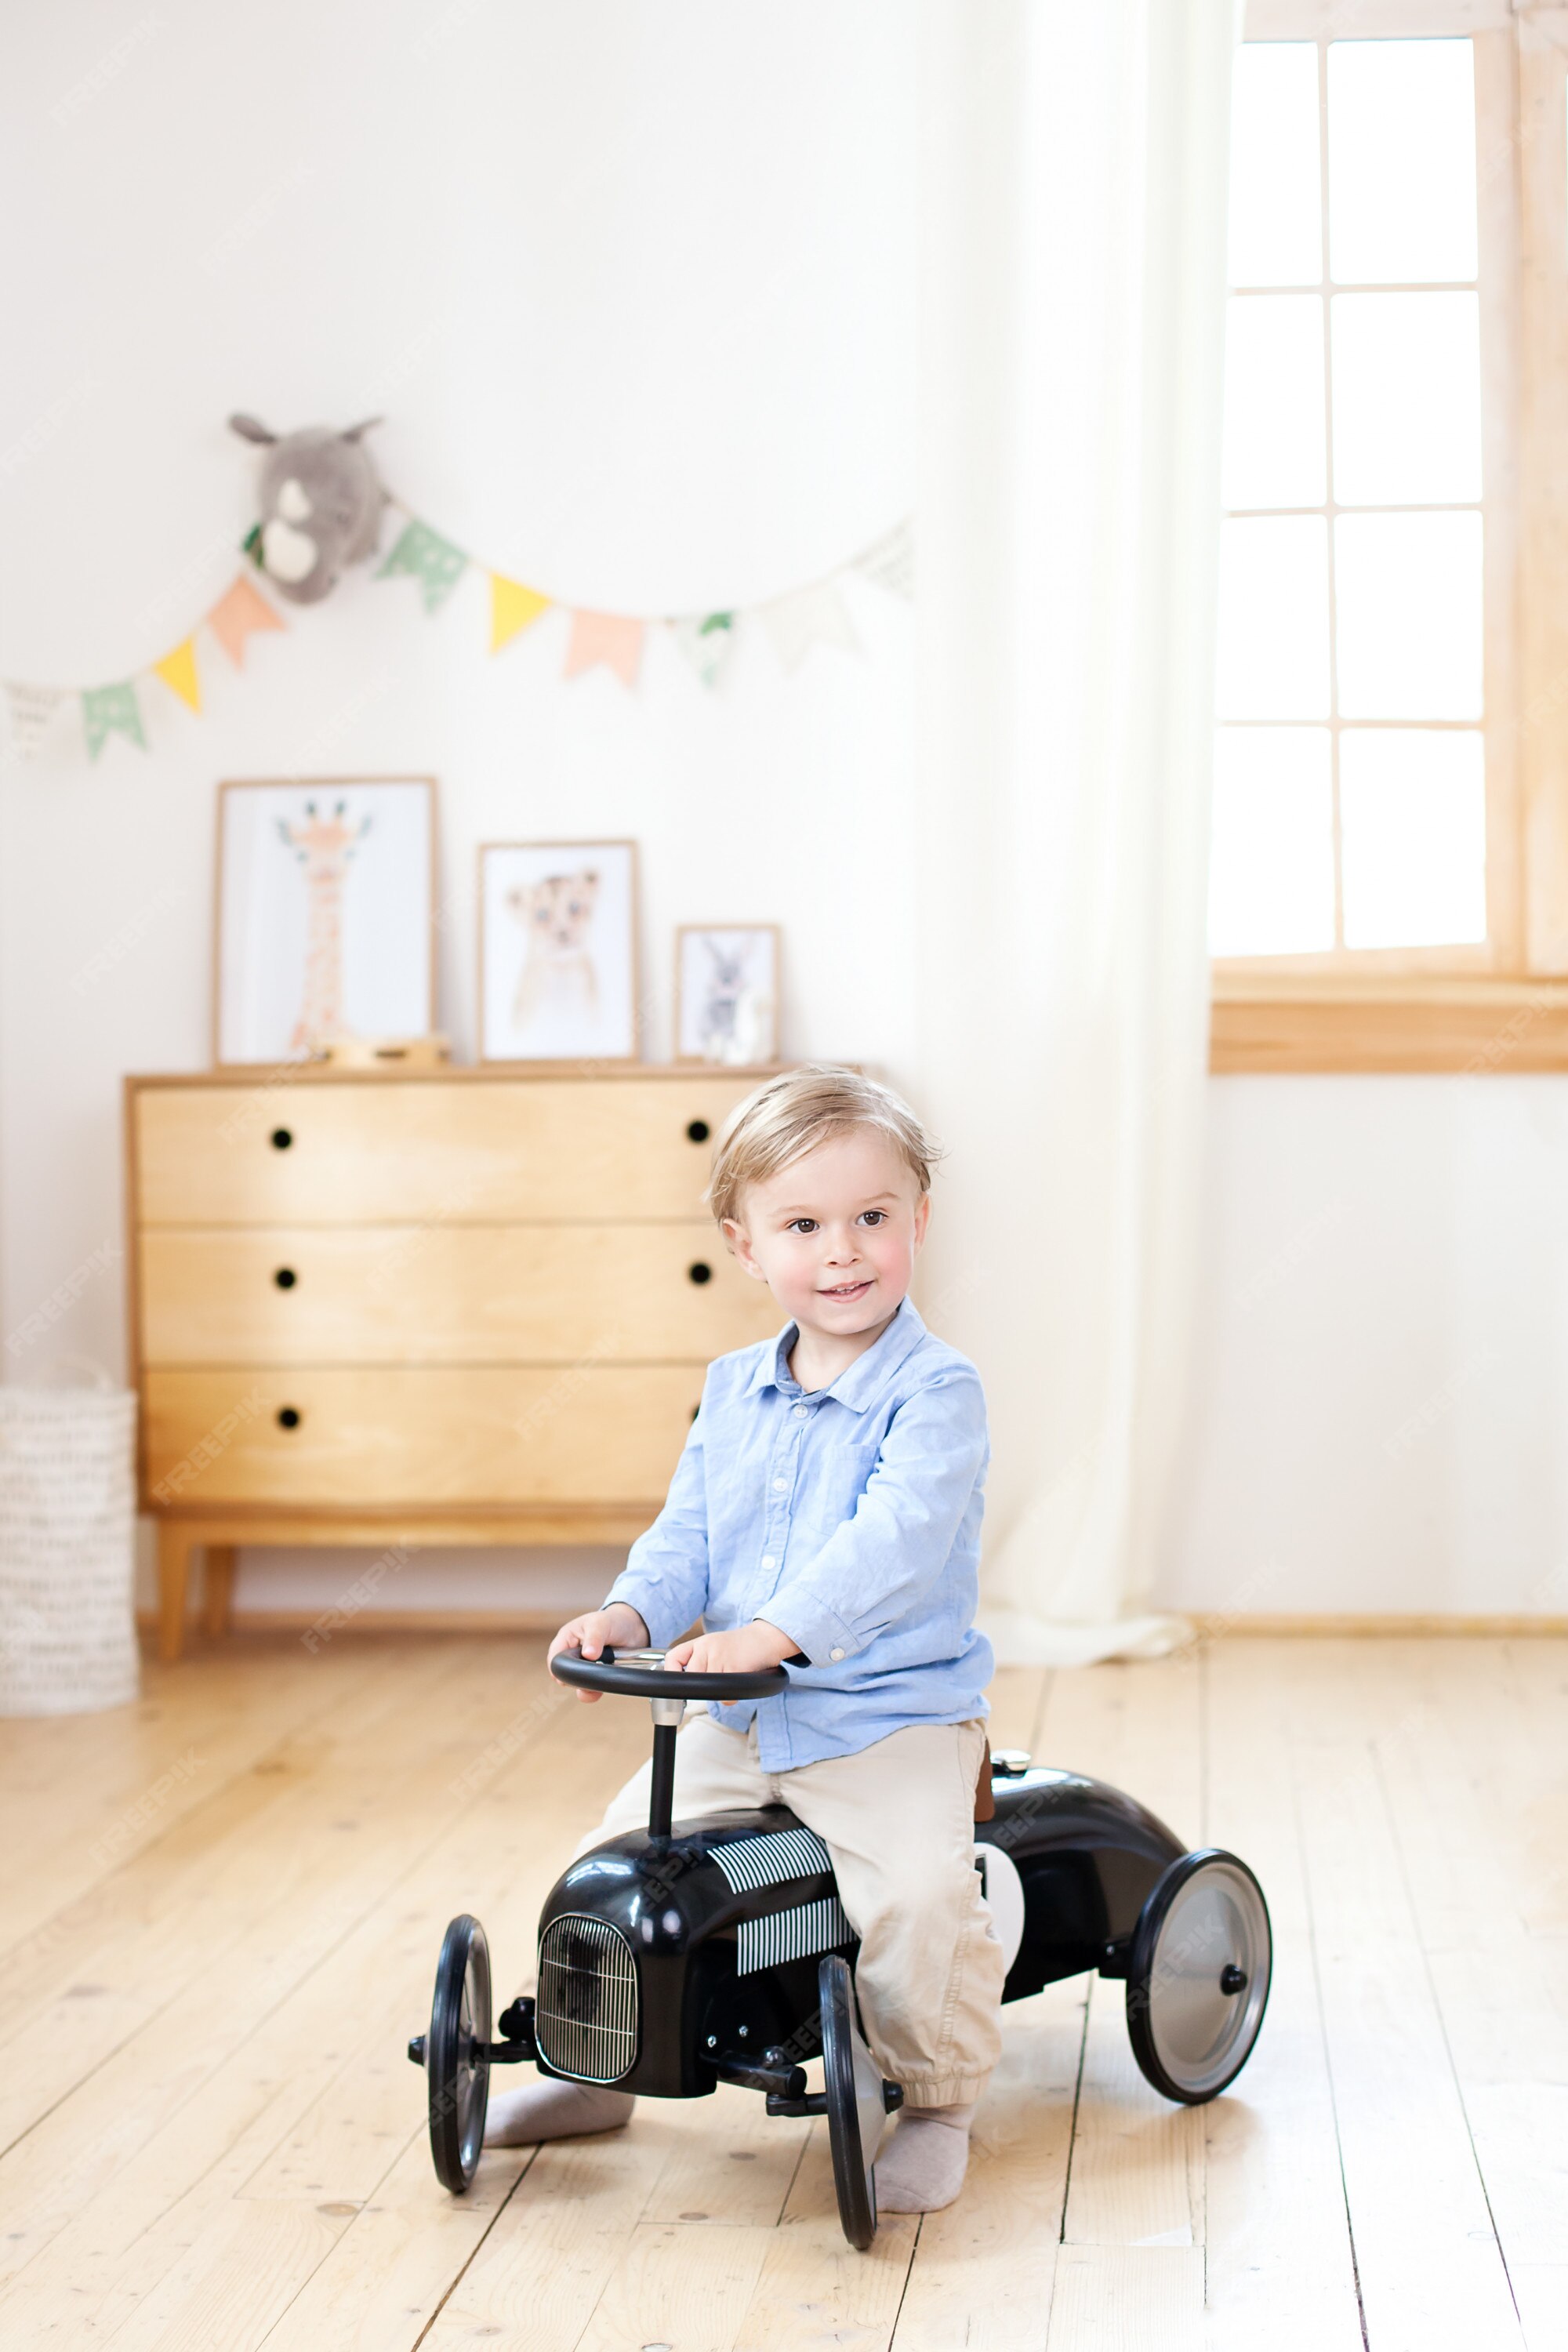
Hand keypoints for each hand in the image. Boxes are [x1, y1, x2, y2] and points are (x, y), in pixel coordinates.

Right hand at [548, 1603, 649, 1702]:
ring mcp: (583, 1666)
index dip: (560, 1670)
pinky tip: (604, 1686)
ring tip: (600, 1681)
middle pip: (563, 1676)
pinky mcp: (594, 1675)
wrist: (633, 1628)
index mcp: (566, 1639)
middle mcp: (571, 1654)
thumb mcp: (601, 1624)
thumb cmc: (612, 1620)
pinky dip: (596, 1691)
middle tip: (593, 1674)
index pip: (554, 1659)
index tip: (573, 1675)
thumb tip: (588, 1655)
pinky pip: (590, 1690)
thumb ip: (594, 1638)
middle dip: (577, 1680)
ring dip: (587, 1688)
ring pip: (576, 1686)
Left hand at [664, 1619, 796, 1701]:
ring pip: (708, 1690)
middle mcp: (707, 1647)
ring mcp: (719, 1656)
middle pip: (692, 1679)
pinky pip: (725, 1695)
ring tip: (733, 1679)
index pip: (674, 1657)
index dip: (670, 1673)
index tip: (674, 1687)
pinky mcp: (733, 1667)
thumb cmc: (742, 1646)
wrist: (767, 1638)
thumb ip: (701, 1660)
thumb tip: (685, 1686)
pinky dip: (733, 1696)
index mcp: (700, 1642)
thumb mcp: (715, 1645)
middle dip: (702, 1688)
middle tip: (716, 1684)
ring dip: (721, 1693)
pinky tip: (740, 1681)